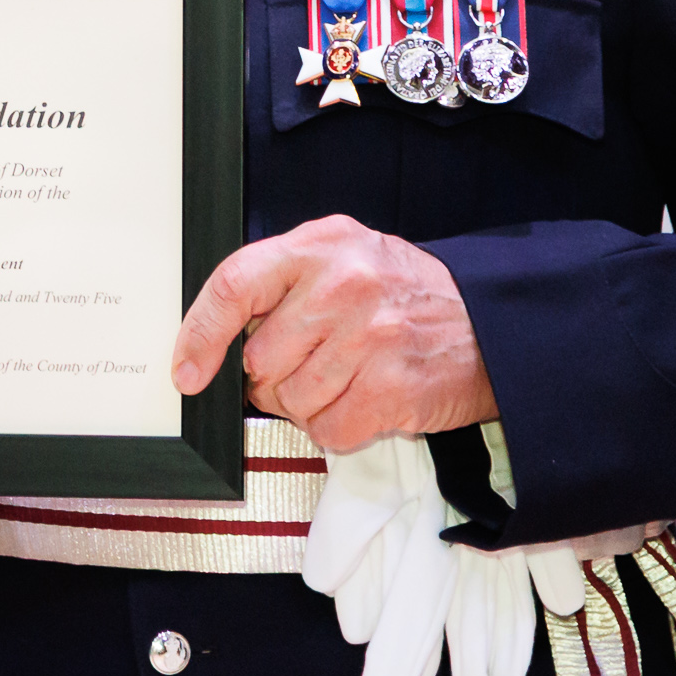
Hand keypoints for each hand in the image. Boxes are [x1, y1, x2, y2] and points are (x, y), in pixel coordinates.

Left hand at [169, 215, 496, 449]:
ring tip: (343, 378)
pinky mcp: (393, 387)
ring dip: (307, 405)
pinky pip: (329, 429)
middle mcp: (343, 285)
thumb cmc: (403, 294)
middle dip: (273, 377)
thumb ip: (281, 283)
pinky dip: (338, 427)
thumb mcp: (341, 258)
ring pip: (291, 401)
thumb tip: (214, 340)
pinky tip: (362, 400)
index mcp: (319, 245)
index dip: (200, 334)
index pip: (235, 285)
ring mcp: (370, 337)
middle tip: (310, 364)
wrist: (489, 323)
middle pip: (260, 359)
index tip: (186, 371)